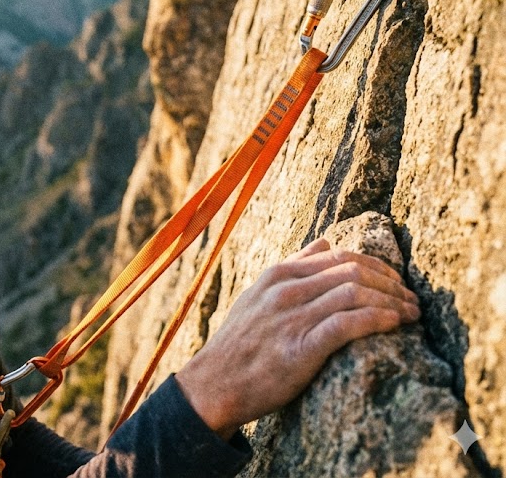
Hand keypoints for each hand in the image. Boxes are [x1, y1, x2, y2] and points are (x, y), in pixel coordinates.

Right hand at [174, 238, 419, 439]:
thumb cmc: (239, 343)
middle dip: (391, 283)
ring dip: (392, 301)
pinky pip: (348, 323)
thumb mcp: (256, 295)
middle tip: (412, 299)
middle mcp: (286, 290)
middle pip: (353, 271)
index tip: (395, 281)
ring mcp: (292, 318)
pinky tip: (394, 324)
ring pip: (355, 293)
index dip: (376, 265)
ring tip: (411, 314)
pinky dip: (378, 319)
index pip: (340, 256)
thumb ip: (291, 267)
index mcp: (277, 274)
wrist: (214, 384)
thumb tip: (325, 242)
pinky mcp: (301, 348)